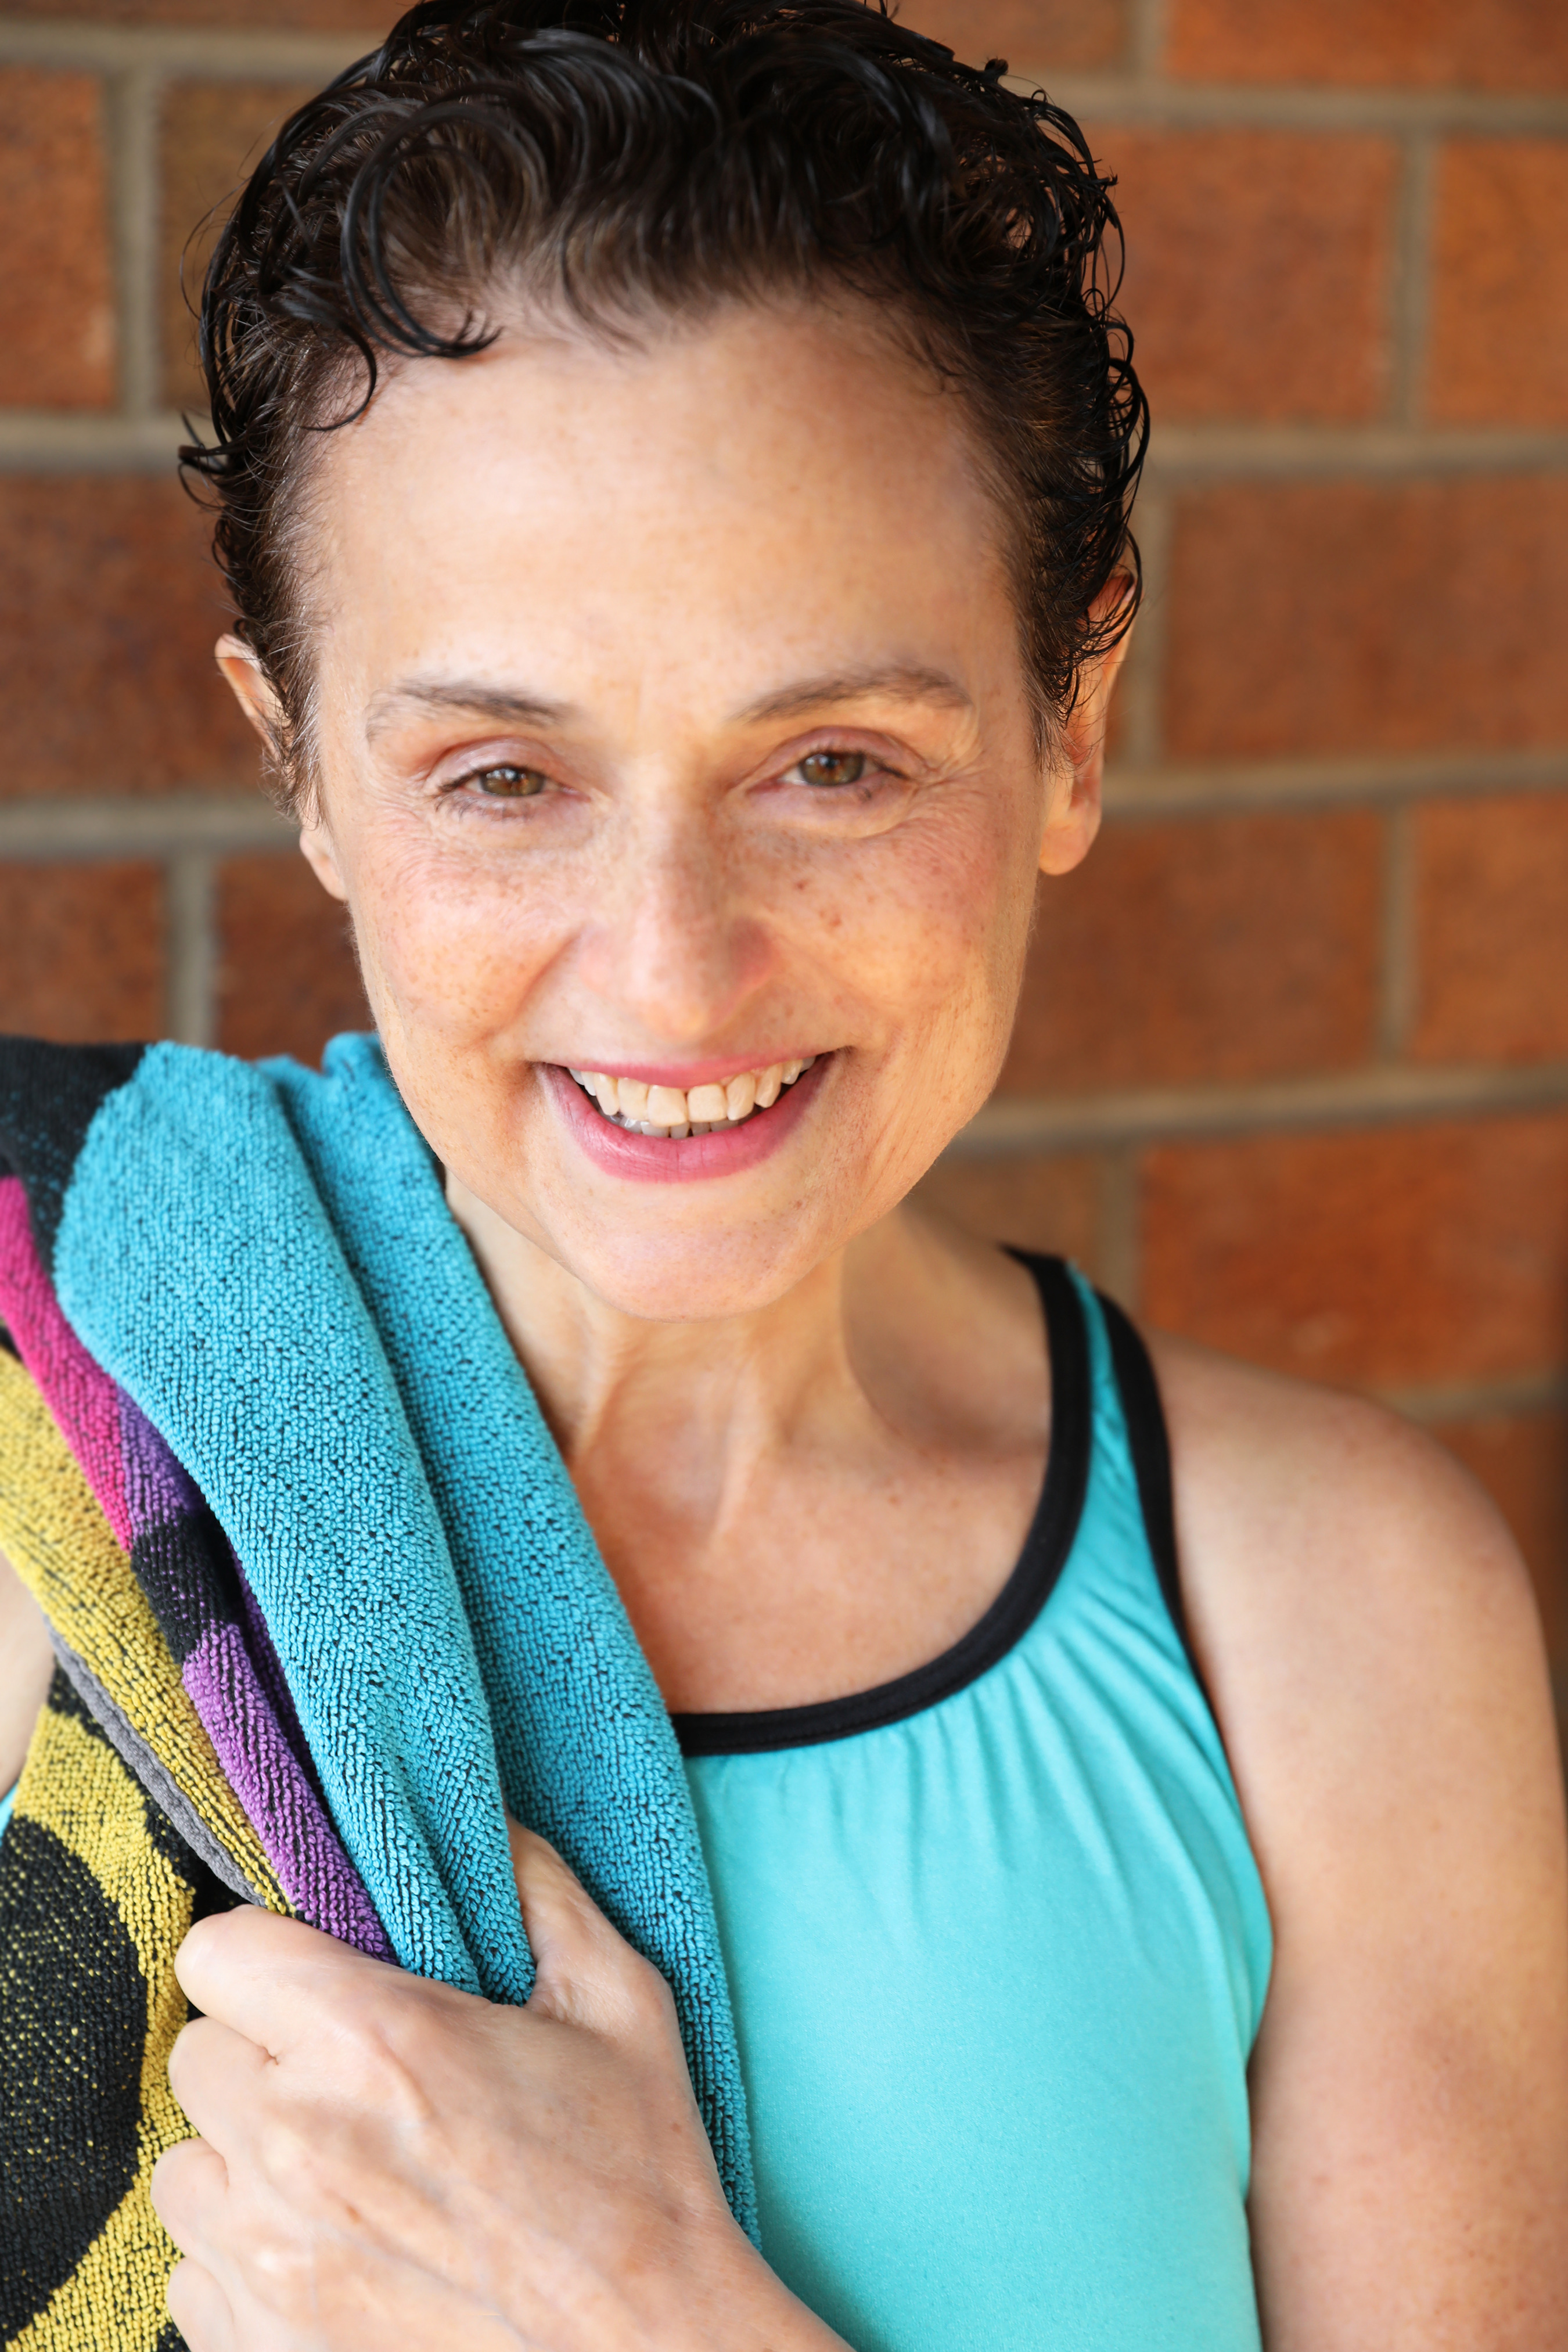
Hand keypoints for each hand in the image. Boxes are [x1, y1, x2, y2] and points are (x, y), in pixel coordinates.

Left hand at [152, 1821, 842, 2350]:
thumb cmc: (641, 2178)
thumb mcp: (618, 2001)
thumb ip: (536, 1887)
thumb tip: (481, 1817)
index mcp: (376, 2044)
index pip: (217, 1951)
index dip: (267, 1951)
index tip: (317, 1973)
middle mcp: (299, 2148)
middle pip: (194, 2053)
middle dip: (260, 2049)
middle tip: (345, 2071)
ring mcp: (269, 2263)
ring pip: (182, 2166)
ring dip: (243, 2155)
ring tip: (337, 2162)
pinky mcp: (260, 2348)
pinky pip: (189, 2273)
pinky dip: (243, 2255)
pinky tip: (333, 2243)